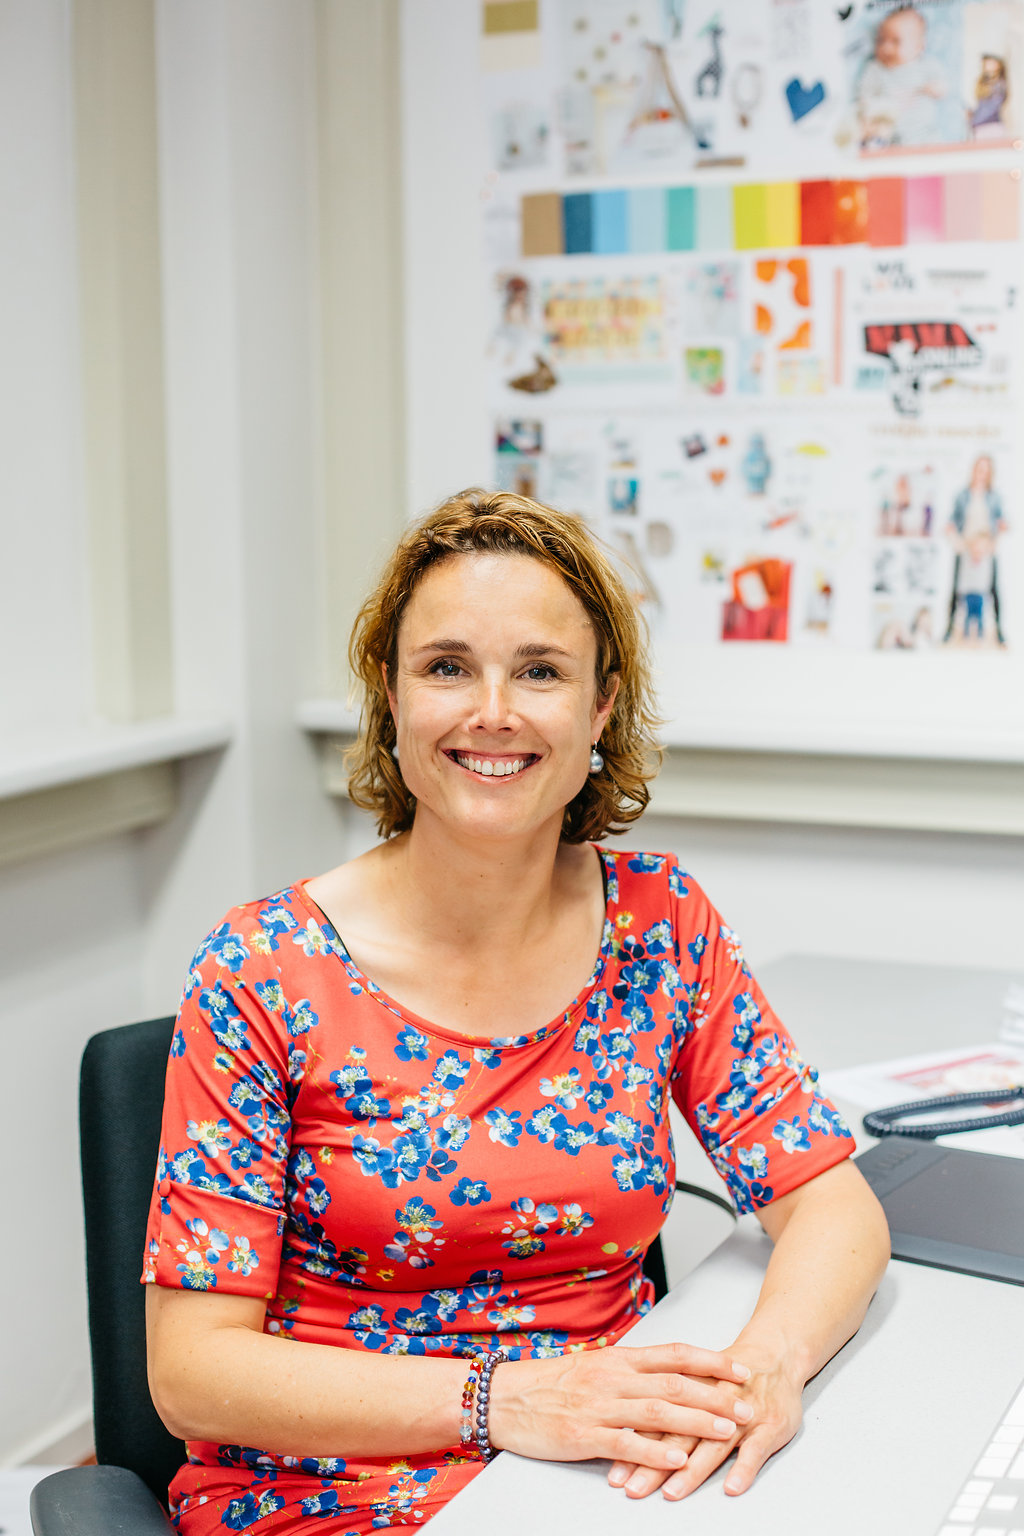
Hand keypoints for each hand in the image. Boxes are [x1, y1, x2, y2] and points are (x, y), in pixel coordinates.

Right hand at [488, 1342, 751, 1474]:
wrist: (503, 1398)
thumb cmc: (549, 1384)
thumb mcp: (594, 1367)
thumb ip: (629, 1372)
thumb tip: (667, 1375)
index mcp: (618, 1359)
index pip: (674, 1354)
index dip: (710, 1362)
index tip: (740, 1369)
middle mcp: (614, 1378)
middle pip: (674, 1384)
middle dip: (716, 1394)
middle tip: (747, 1404)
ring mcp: (600, 1406)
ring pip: (657, 1411)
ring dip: (696, 1421)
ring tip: (726, 1429)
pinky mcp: (584, 1434)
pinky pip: (626, 1443)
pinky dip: (655, 1451)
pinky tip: (677, 1460)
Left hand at [605, 1343, 802, 1499]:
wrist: (776, 1354)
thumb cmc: (728, 1374)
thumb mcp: (694, 1378)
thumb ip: (663, 1401)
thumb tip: (624, 1422)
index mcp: (688, 1388)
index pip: (654, 1421)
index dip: (634, 1446)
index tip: (615, 1472)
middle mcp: (711, 1401)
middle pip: (678, 1435)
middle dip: (653, 1464)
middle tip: (633, 1487)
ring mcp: (741, 1415)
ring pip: (712, 1444)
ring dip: (691, 1470)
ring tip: (672, 1491)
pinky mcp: (770, 1426)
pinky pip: (756, 1450)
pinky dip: (744, 1468)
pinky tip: (732, 1487)